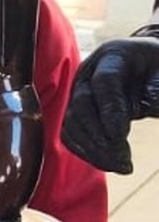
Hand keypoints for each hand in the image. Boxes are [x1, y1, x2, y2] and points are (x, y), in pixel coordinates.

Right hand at [61, 34, 158, 173]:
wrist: (144, 66)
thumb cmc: (156, 70)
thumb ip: (157, 90)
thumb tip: (152, 107)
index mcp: (113, 55)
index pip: (104, 82)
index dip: (110, 111)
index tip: (121, 137)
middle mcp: (89, 73)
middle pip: (81, 106)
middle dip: (101, 138)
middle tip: (125, 161)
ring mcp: (78, 93)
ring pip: (72, 125)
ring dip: (94, 151)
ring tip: (121, 166)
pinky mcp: (76, 113)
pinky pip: (71, 136)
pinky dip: (87, 153)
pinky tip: (109, 163)